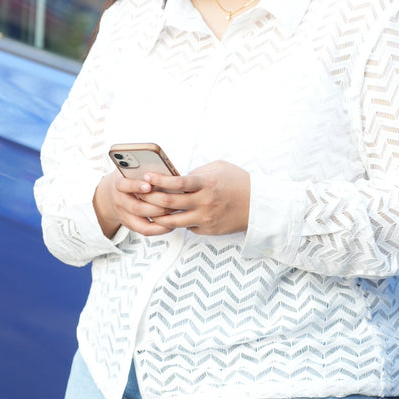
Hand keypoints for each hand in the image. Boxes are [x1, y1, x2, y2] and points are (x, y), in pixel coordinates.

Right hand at [93, 170, 179, 237]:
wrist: (115, 192)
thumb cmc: (131, 177)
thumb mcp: (135, 169)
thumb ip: (146, 170)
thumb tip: (167, 173)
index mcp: (119, 183)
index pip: (124, 185)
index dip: (136, 186)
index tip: (148, 186)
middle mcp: (120, 201)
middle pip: (136, 207)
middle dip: (156, 206)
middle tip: (171, 203)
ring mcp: (124, 215)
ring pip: (141, 223)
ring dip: (160, 218)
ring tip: (173, 212)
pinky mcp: (130, 225)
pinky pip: (145, 230)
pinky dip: (159, 229)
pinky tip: (170, 224)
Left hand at [136, 161, 250, 235]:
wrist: (259, 206)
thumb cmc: (239, 183)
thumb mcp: (220, 168)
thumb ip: (198, 172)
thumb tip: (177, 177)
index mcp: (207, 184)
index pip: (177, 183)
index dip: (159, 180)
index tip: (147, 177)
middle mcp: (205, 202)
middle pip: (169, 203)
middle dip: (150, 198)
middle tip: (140, 193)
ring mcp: (206, 218)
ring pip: (172, 221)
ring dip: (157, 215)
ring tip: (147, 209)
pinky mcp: (208, 230)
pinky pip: (186, 227)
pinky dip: (176, 221)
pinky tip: (170, 216)